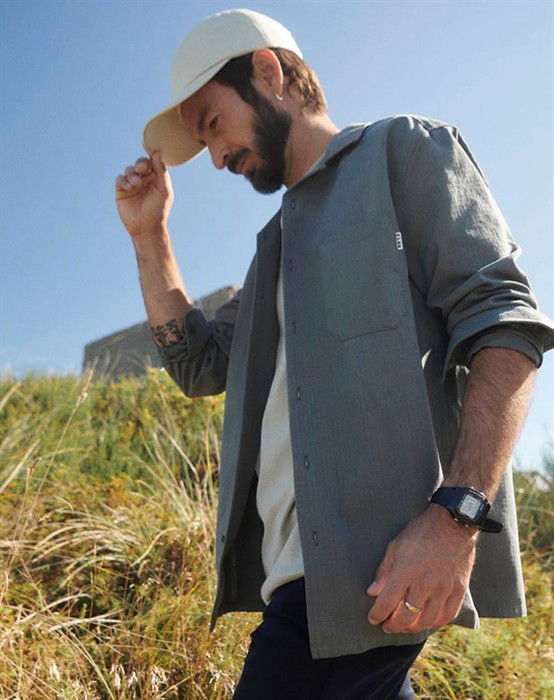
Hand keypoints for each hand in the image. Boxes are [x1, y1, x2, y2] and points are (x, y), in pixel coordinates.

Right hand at [115, 152, 173, 237]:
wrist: (146, 227)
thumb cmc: (158, 210)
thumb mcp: (164, 190)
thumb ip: (161, 171)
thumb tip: (157, 153)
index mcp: (156, 179)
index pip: (152, 163)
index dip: (150, 160)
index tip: (151, 163)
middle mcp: (144, 180)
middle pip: (140, 163)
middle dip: (140, 164)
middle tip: (142, 170)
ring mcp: (133, 185)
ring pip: (129, 170)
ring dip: (132, 174)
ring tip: (136, 184)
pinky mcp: (122, 191)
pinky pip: (120, 179)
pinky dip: (124, 180)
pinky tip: (129, 188)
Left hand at [366, 504, 478, 633]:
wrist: (452, 524)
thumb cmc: (420, 533)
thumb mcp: (395, 547)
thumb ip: (384, 572)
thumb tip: (372, 593)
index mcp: (405, 571)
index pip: (387, 603)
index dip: (377, 614)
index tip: (373, 618)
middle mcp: (425, 584)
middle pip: (406, 617)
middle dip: (393, 625)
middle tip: (387, 626)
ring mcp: (444, 589)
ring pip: (426, 621)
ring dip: (413, 628)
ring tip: (405, 626)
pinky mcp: (459, 590)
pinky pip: (447, 616)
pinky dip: (435, 622)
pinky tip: (426, 621)